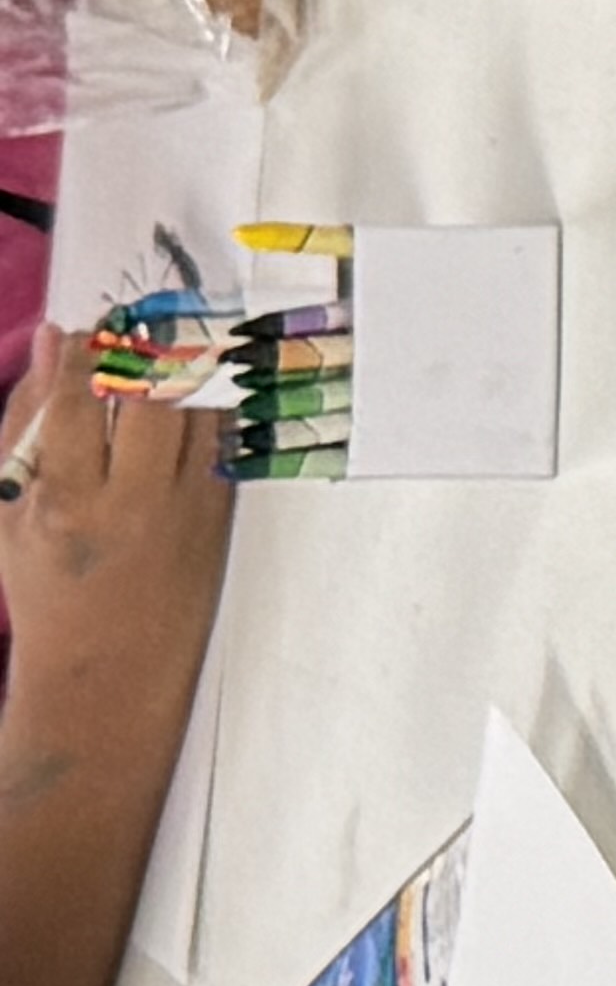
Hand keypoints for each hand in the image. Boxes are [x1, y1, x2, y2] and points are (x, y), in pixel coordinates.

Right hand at [0, 328, 230, 676]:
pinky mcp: (222, 510)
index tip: (84, 328)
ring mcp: (186, 506)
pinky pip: (224, 435)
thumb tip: (51, 343)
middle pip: (151, 396)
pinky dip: (210, 403)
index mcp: (65, 502)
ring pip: (198, 408)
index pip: (78, 402)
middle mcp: (132, 502)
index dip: (83, 352)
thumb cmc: (47, 585)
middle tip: (137, 320)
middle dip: (145, 347)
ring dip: (185, 366)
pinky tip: (194, 386)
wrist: (107, 664)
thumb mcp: (8, 508)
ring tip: (168, 340)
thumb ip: (25, 420)